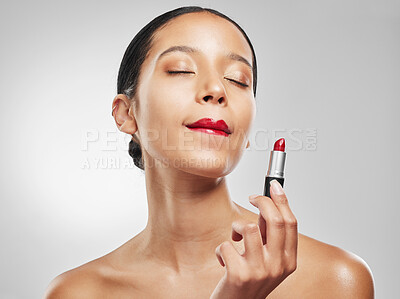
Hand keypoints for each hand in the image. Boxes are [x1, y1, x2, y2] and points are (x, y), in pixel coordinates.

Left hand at [210, 180, 297, 298]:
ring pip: (248, 227)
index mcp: (288, 261)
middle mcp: (277, 266)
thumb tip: (265, 206)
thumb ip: (268, 235)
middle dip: (262, 201)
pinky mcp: (239, 275)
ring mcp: (259, 272)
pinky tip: (223, 259)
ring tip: (234, 239)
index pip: (291, 223)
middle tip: (252, 198)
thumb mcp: (266, 259)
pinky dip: (221, 248)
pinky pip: (226, 245)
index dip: (282, 200)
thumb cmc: (248, 280)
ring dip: (236, 227)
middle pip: (275, 220)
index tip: (273, 186)